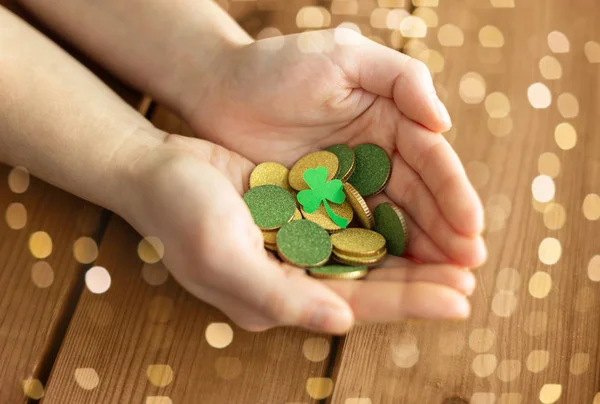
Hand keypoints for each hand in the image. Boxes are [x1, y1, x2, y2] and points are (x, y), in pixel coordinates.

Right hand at [125, 134, 476, 333]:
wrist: (157, 169)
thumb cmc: (181, 215)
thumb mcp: (223, 258)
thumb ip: (279, 297)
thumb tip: (340, 323)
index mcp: (275, 299)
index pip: (352, 304)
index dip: (407, 302)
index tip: (460, 299)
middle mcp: (290, 276)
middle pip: (366, 280)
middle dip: (419, 279)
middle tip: (473, 273)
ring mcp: (294, 243)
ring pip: (362, 250)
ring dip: (407, 248)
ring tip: (457, 247)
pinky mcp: (296, 212)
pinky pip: (346, 218)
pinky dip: (380, 217)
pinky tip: (413, 210)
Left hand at [181, 29, 486, 267]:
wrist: (220, 87)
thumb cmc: (280, 63)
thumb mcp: (347, 55)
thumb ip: (402, 79)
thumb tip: (443, 124)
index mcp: (390, 122)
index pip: (430, 162)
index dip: (454, 194)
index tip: (472, 227)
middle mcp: (375, 158)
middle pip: (417, 200)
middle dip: (445, 233)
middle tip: (468, 268)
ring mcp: (346, 187)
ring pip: (387, 224)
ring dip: (417, 253)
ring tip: (443, 284)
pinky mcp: (315, 209)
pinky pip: (348, 236)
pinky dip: (370, 258)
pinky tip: (391, 282)